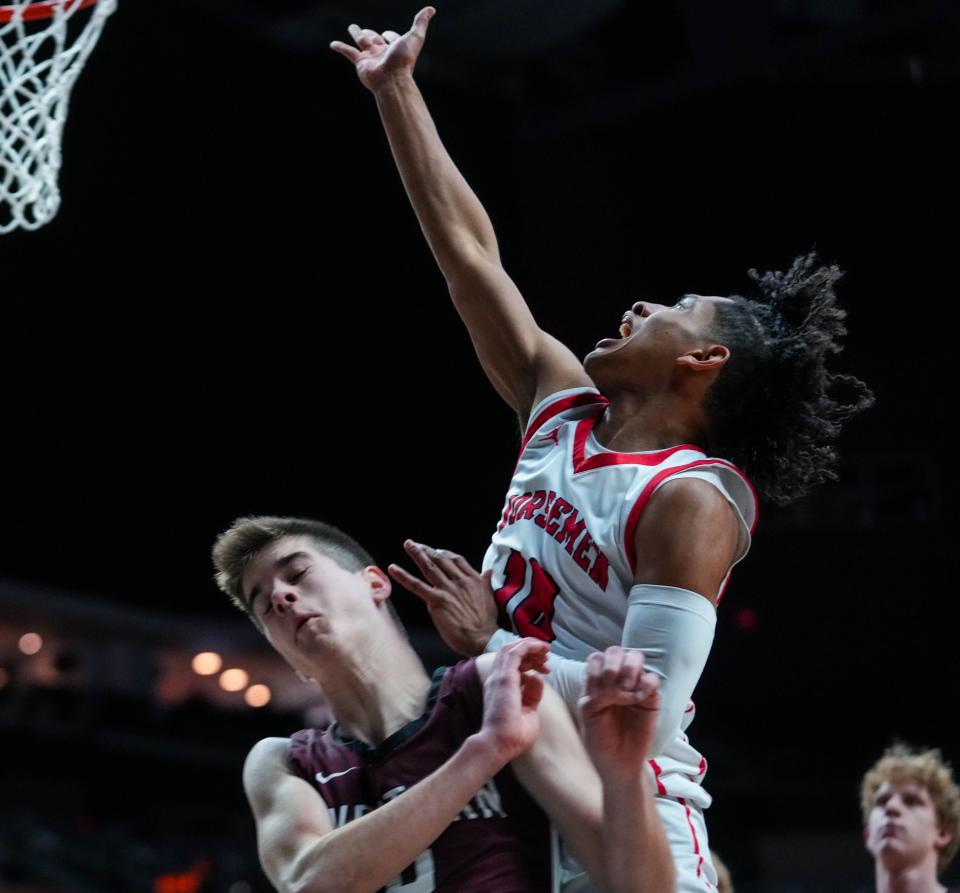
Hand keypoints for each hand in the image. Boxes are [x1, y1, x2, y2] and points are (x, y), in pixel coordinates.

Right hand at [330, 7, 434, 93]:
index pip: (392, 39)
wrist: (392, 80)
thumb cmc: (404, 60)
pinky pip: (348, 52)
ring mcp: (370, 58)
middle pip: (374, 39)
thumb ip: (421, 22)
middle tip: (362, 31)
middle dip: (370, 34)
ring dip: (357, 34)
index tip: (388, 34)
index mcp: (395, 48)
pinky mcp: (360, 63)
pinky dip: (340, 47)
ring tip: (352, 28)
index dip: (391, 35)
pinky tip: (332, 44)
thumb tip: (431, 10)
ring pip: (361, 42)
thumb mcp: (415, 37)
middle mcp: (382, 53)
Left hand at [388, 541, 498, 655]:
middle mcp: (460, 581)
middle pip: (441, 559)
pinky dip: (404, 576)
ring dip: (417, 554)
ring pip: (429, 567)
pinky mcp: (437, 601)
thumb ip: (486, 582)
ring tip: (408, 544)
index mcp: (473, 579)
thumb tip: (488, 571)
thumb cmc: (487, 622)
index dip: (445, 553)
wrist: (484, 637)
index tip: (437, 550)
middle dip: (427, 550)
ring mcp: (447, 590)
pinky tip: (393, 568)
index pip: (456, 560)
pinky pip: (417, 586)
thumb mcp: (491, 597)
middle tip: (415, 544)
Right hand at [478, 638, 549, 761]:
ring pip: (512, 649)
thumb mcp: (529, 710)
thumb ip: (532, 694)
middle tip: (547, 656)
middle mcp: (497, 678)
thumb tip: (537, 678)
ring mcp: (499, 676)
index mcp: (501, 686)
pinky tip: (541, 648)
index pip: (512, 664)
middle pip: (511, 653)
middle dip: (530, 650)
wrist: (499, 745)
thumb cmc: (512, 735)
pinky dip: (529, 646)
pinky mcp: (504, 677)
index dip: (530, 661)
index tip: (546, 669)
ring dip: (530, 645)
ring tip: (545, 649)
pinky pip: (516, 652)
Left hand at [580, 647, 660, 780]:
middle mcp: (615, 678)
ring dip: (629, 670)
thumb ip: (595, 691)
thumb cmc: (599, 738)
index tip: (597, 692)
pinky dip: (646, 684)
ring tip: (626, 693)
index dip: (597, 669)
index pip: (597, 657)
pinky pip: (653, 678)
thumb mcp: (588, 713)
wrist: (617, 761)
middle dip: (613, 666)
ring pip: (635, 657)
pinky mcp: (651, 697)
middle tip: (613, 691)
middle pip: (615, 651)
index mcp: (596, 681)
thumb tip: (613, 680)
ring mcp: (634, 685)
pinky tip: (639, 699)